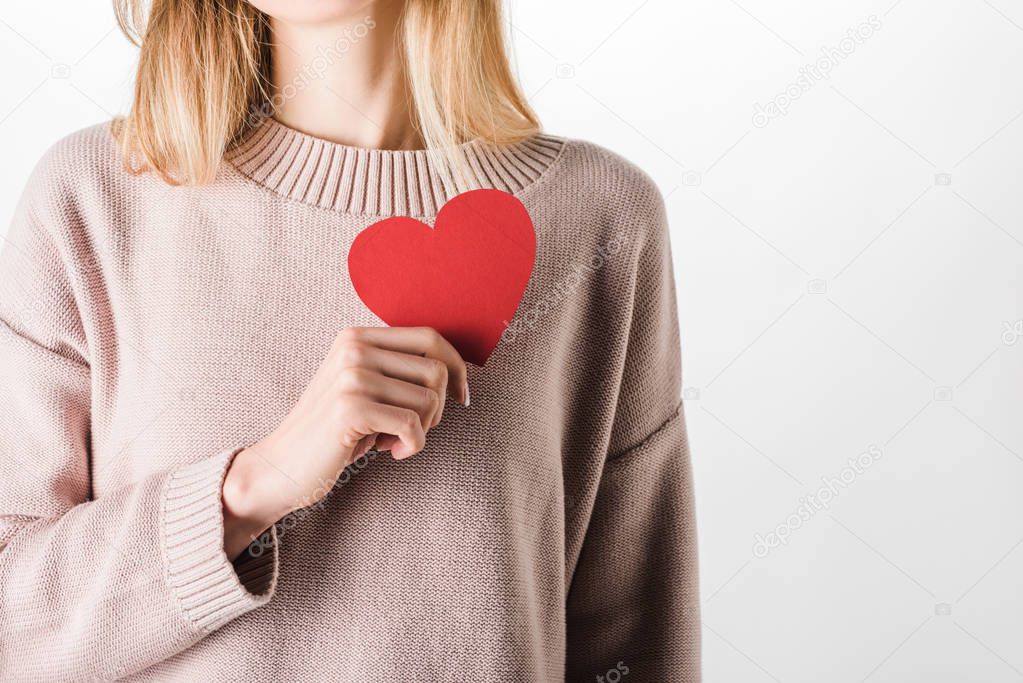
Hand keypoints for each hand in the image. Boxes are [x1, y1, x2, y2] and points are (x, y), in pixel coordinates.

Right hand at [221, 327, 467, 557]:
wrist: (281, 467)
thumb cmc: (335, 432)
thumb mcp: (365, 388)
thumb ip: (397, 369)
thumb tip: (456, 369)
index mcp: (357, 337)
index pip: (430, 338)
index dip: (457, 368)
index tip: (460, 397)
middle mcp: (354, 348)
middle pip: (436, 370)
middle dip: (437, 408)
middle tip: (412, 428)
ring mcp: (351, 376)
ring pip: (429, 399)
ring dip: (422, 429)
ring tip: (392, 440)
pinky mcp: (351, 408)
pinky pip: (414, 425)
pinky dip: (411, 446)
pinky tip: (387, 451)